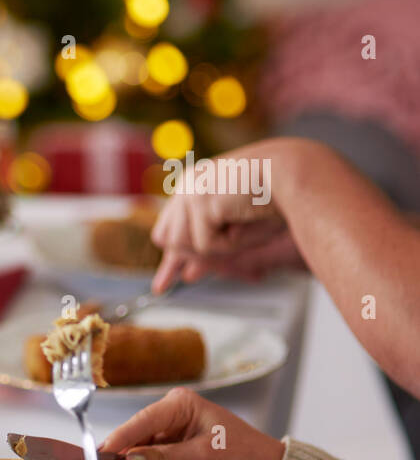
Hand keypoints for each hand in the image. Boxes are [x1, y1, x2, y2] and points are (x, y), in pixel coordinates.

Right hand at [101, 387, 285, 459]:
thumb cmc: (245, 455)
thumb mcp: (204, 455)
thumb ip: (164, 458)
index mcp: (179, 405)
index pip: (141, 421)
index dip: (120, 438)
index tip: (102, 455)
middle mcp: (169, 420)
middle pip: (133, 440)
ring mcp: (168, 443)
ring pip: (136, 458)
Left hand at [149, 138, 331, 292]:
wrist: (299, 174)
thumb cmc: (282, 198)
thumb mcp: (240, 228)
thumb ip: (211, 249)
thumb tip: (186, 276)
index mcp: (198, 183)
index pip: (172, 226)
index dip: (171, 256)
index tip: (160, 285)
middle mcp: (189, 184)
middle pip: (168, 239)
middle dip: (182, 259)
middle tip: (199, 266)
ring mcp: (190, 191)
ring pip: (183, 246)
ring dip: (218, 247)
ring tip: (244, 224)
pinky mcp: (199, 201)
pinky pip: (205, 245)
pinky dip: (229, 244)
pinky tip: (245, 220)